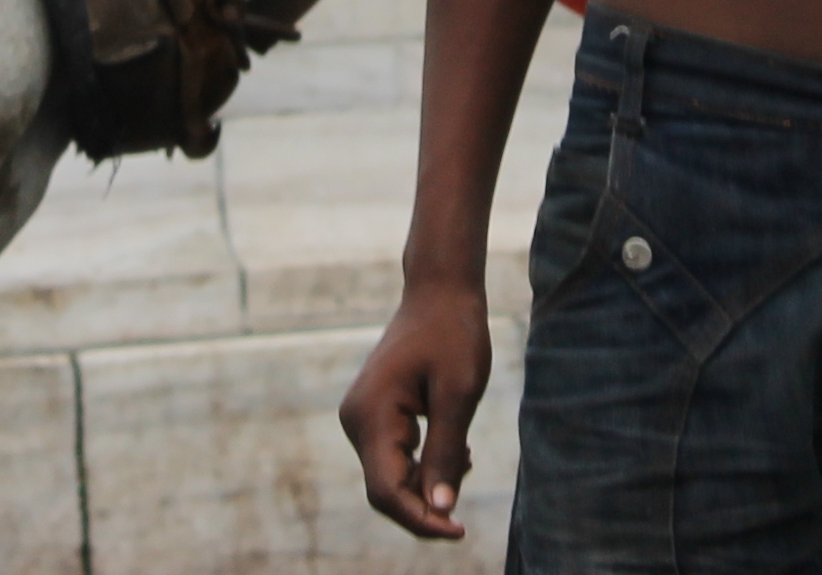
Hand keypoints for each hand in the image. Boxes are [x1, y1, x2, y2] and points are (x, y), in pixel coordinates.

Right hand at [339, 280, 490, 541]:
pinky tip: (454, 450)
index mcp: (371, 415)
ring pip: (389, 477)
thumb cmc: (453, 335)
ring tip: (465, 459)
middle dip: (424, 507)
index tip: (459, 530)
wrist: (439, 292)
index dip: (421, 520)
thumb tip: (440, 509)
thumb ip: (446, 452)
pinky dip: (422, 467)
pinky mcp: (372, 416)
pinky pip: (393, 458)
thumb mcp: (458, 395)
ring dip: (426, 485)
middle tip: (465, 511)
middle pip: (385, 490)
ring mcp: (360, 418)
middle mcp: (356, 420)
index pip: (386, 491)